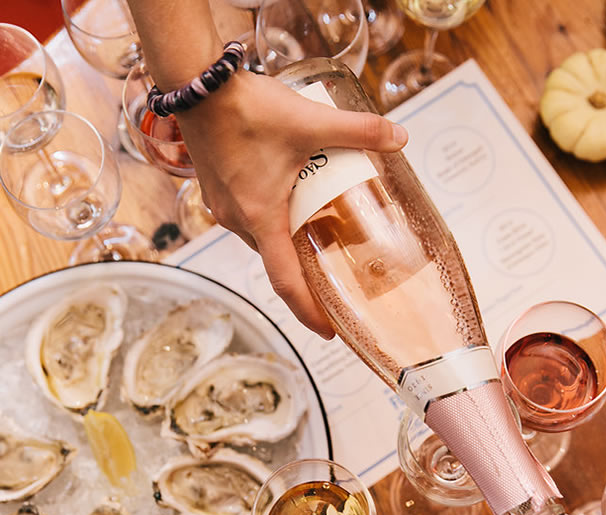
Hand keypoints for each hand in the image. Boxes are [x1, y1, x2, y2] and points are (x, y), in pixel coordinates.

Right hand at [176, 71, 407, 338]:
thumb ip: (360, 130)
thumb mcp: (312, 122)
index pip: (286, 282)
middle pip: (277, 262)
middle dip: (304, 275)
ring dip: (288, 244)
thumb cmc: (246, 109)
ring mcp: (223, 208)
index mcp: (260, 218)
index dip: (308, 312)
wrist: (196, 83)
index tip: (328, 330)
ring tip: (317, 236)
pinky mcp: (218, 193)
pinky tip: (289, 205)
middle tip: (334, 276)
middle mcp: (238, 222)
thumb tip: (399, 138)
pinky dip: (271, 225)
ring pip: (262, 240)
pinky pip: (248, 222)